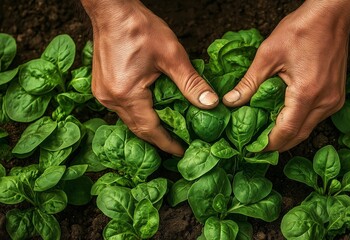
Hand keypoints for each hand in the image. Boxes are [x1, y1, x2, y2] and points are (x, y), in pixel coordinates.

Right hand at [81, 0, 217, 155]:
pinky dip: (139, 114)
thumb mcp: (172, 56)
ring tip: (168, 132)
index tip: (182, 152)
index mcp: (127, 95)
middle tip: (178, 145)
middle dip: (159, 139)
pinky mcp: (102, 86)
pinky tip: (152, 113)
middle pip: (138, 129)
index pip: (150, 130)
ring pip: (129, 120)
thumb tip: (210, 104)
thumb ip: (191, 83)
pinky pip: (122, 109)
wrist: (112, 10)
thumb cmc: (140, 29)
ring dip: (148, 127)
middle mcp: (110, 99)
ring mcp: (103, 94)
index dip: (168, 143)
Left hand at [223, 0, 349, 151]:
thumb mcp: (268, 55)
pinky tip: (283, 119)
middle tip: (256, 146)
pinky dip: (298, 122)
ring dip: (287, 134)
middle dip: (277, 144)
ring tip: (266, 134)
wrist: (331, 15)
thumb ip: (249, 83)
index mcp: (307, 93)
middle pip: (298, 135)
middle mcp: (325, 102)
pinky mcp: (336, 96)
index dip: (268, 143)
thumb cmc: (301, 30)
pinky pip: (315, 118)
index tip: (252, 149)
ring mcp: (334, 100)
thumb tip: (231, 101)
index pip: (286, 131)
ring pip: (308, 129)